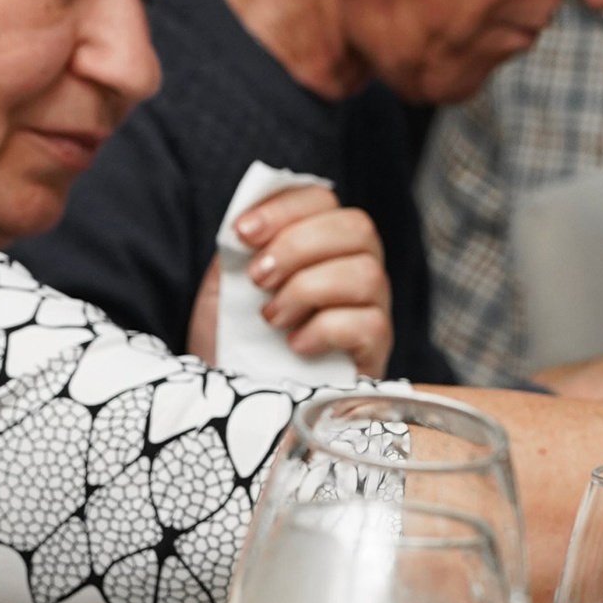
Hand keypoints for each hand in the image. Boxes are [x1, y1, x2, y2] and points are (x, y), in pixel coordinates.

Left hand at [236, 181, 394, 375]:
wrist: (237, 401)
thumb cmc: (236, 338)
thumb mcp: (226, 285)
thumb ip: (239, 247)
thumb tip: (248, 218)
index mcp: (323, 243)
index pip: (323, 201)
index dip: (283, 209)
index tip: (241, 234)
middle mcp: (358, 267)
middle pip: (357, 228)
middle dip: (299, 247)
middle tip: (258, 279)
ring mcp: (373, 309)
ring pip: (366, 274)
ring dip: (308, 290)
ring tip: (271, 318)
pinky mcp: (375, 351)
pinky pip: (369, 324)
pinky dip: (325, 329)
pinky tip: (296, 345)